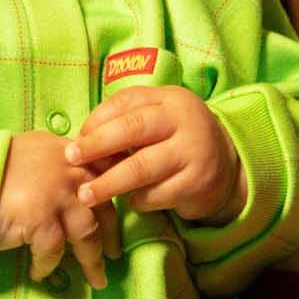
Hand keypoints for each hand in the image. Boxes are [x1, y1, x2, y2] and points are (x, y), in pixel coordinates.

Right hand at [0, 130, 121, 287]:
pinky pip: (54, 251)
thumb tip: (74, 188)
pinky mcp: (41, 218)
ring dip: (92, 261)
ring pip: (87, 233)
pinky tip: (40, 272)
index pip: (104, 172)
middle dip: (111, 235)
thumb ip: (54, 165)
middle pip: (102, 206)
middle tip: (115, 254)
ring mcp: (56, 193)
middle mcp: (67, 168)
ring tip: (96, 279)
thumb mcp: (28, 154)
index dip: (114, 196)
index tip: (117, 218)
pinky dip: (48, 265)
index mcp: (65, 151)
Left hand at [64, 86, 246, 224]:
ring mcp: (193, 152)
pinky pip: (156, 194)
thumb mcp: (158, 120)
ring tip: (86, 194)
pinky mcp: (197, 183)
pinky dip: (137, 200)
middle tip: (71, 159)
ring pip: (141, 168)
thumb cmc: (176, 141)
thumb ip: (125, 123)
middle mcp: (184, 120)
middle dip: (97, 145)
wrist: (227, 167)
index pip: (126, 102)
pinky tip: (131, 200)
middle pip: (132, 128)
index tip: (75, 141)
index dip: (96, 121)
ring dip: (108, 183)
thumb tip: (80, 143)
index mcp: (170, 99)